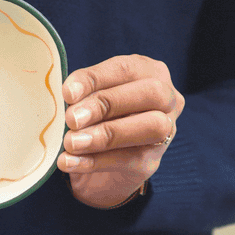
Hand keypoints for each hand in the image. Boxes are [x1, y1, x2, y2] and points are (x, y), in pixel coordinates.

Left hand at [56, 54, 184, 208]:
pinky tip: (69, 161)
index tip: (67, 93)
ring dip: (105, 135)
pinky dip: (95, 161)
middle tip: (72, 118)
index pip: (126, 69)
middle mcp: (167, 98)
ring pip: (150, 127)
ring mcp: (166, 131)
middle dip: (107, 104)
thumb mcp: (87, 99)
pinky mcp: (152, 161)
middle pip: (151, 93)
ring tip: (70, 143)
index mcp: (149, 72)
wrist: (98, 165)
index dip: (96, 79)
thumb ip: (82, 96)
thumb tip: (69, 96)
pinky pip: (130, 159)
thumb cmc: (93, 118)